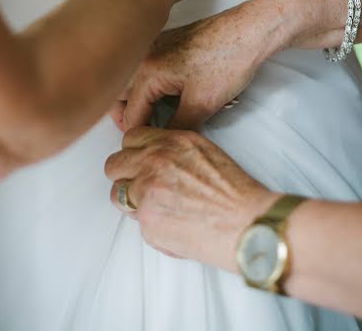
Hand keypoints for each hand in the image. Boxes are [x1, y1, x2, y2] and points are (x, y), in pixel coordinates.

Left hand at [105, 126, 275, 271]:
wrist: (246, 223)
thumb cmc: (234, 192)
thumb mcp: (204, 151)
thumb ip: (172, 149)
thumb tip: (151, 156)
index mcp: (171, 142)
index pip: (130, 138)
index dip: (134, 152)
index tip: (138, 161)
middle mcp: (154, 162)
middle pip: (114, 164)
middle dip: (125, 175)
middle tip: (140, 185)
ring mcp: (147, 191)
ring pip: (117, 194)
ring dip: (131, 200)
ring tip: (155, 207)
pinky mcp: (147, 220)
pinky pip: (134, 220)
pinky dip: (149, 224)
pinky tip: (170, 223)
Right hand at [113, 3, 269, 131]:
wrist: (250, 30)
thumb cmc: (228, 59)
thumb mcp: (202, 104)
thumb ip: (178, 128)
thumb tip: (165, 142)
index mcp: (147, 71)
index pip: (130, 113)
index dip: (137, 136)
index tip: (144, 150)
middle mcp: (145, 55)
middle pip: (121, 93)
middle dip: (127, 117)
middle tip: (140, 136)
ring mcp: (156, 46)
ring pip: (134, 80)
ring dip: (137, 101)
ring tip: (152, 120)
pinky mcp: (169, 42)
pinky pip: (147, 68)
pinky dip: (149, 86)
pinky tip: (165, 98)